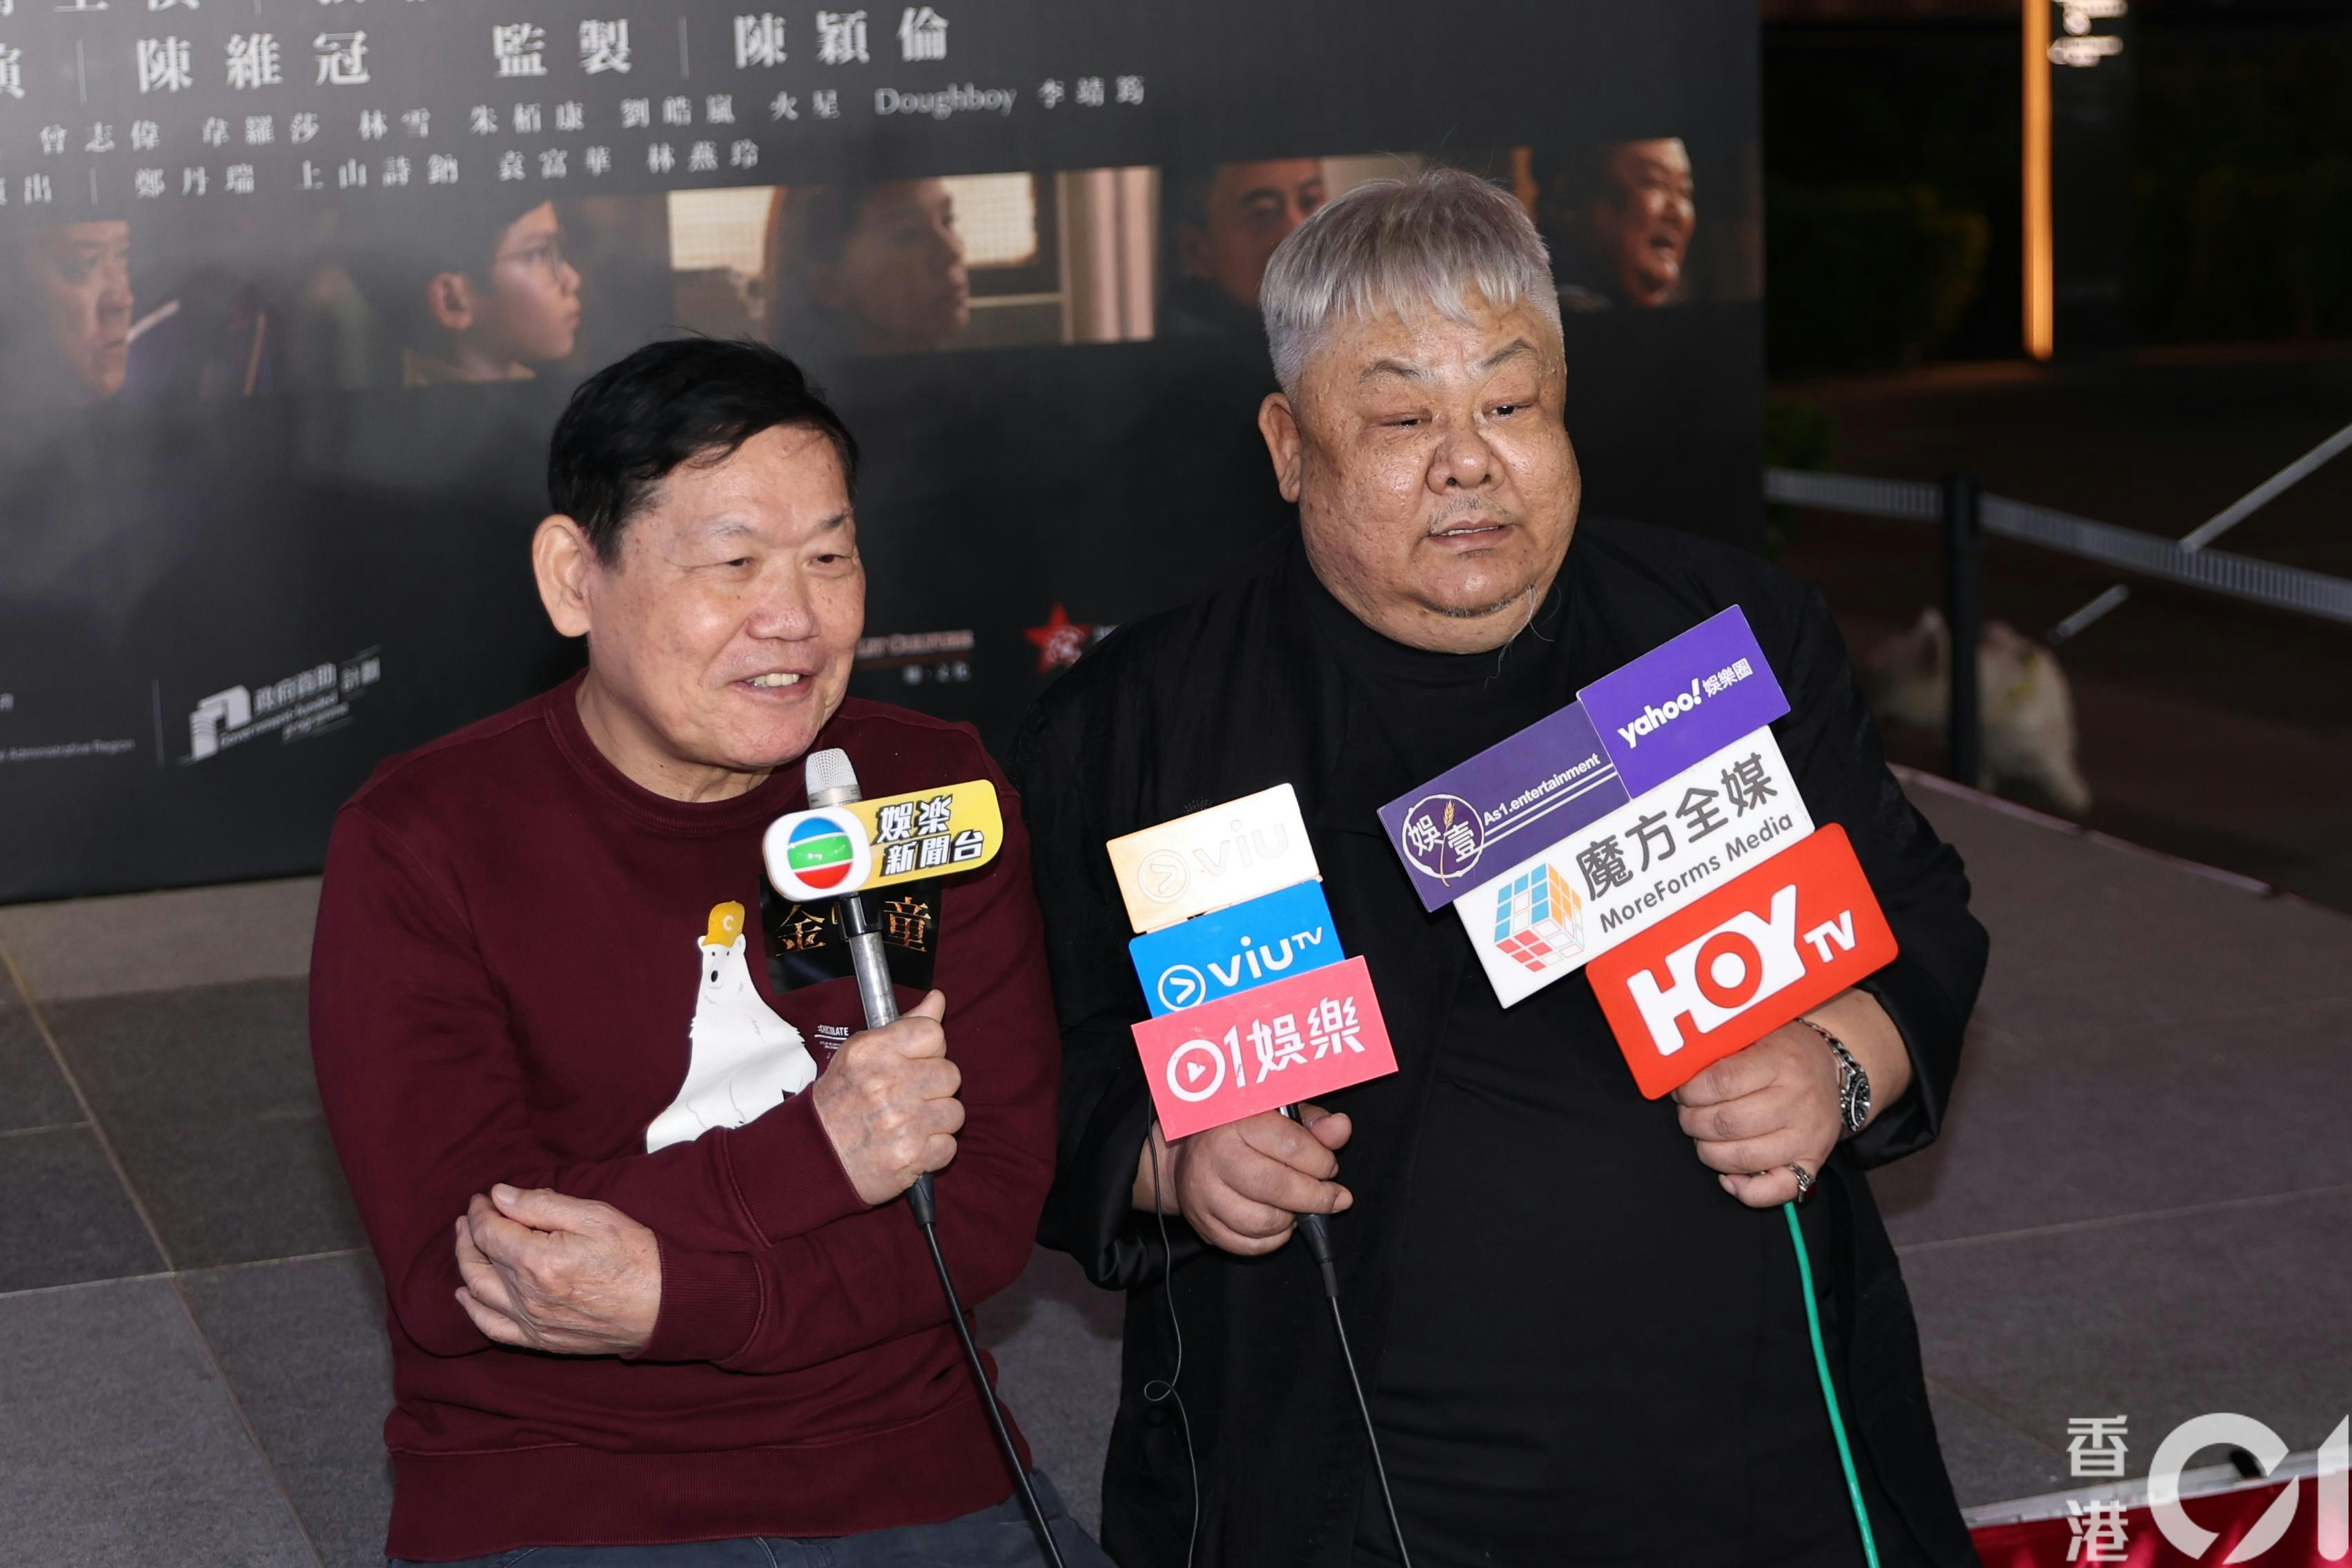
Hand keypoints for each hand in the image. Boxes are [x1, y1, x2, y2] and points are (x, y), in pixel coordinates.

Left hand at [453, 1184, 660, 1354]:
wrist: (665, 1304)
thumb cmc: (635, 1255)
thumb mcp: (594, 1215)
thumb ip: (541, 1205)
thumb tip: (499, 1196)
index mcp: (538, 1261)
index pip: (490, 1232)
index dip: (481, 1211)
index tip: (484, 1198)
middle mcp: (527, 1296)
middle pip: (478, 1263)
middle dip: (468, 1235)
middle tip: (470, 1217)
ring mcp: (532, 1322)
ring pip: (479, 1294)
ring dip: (466, 1266)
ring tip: (466, 1246)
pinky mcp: (542, 1340)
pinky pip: (494, 1329)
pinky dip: (474, 1311)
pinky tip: (466, 1295)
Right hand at [811, 989, 962, 1205]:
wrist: (817, 1156)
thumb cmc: (842, 1100)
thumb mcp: (861, 1053)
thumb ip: (905, 1025)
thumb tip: (938, 998)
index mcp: (872, 1052)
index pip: (932, 1033)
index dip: (930, 1049)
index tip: (917, 1061)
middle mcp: (886, 1085)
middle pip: (950, 1074)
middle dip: (935, 1087)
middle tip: (910, 1096)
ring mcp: (900, 1123)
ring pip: (954, 1112)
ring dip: (937, 1120)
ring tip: (910, 1122)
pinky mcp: (910, 1157)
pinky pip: (949, 1146)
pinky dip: (933, 1150)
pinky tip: (911, 1144)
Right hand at [1135, 1103, 1352, 1255]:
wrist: (1187, 1155)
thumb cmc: (1241, 1132)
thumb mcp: (1277, 1115)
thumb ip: (1312, 1123)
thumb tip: (1341, 1129)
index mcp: (1236, 1122)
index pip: (1291, 1145)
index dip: (1321, 1161)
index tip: (1330, 1166)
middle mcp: (1216, 1157)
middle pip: (1277, 1187)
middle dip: (1316, 1197)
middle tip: (1331, 1197)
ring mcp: (1205, 1194)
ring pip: (1263, 1222)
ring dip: (1291, 1219)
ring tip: (1297, 1206)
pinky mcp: (1203, 1224)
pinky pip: (1248, 1245)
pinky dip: (1273, 1239)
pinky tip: (1279, 1222)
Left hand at [1673, 1024, 1842, 1208]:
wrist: (1830, 1067)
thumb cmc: (1782, 1051)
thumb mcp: (1755, 1033)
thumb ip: (1719, 1052)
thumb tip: (1676, 1077)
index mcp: (1781, 1062)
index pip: (1721, 1082)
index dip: (1690, 1091)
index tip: (1681, 1091)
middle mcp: (1798, 1100)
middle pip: (1727, 1123)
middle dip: (1693, 1122)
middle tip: (1688, 1114)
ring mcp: (1807, 1136)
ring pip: (1743, 1158)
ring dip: (1709, 1152)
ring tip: (1703, 1137)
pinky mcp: (1813, 1163)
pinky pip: (1777, 1190)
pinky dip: (1745, 1190)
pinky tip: (1728, 1176)